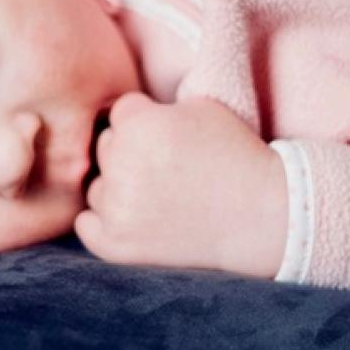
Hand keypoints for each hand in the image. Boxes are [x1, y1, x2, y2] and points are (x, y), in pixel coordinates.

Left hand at [75, 93, 287, 277]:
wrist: (262, 215)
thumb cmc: (235, 155)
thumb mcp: (200, 107)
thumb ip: (154, 105)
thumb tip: (118, 112)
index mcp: (138, 125)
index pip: (120, 113)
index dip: (147, 122)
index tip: (172, 138)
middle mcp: (122, 164)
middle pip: (105, 148)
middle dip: (130, 153)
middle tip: (168, 169)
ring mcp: (117, 207)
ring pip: (97, 187)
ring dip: (119, 189)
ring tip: (161, 195)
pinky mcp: (117, 244)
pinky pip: (86, 225)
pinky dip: (104, 222)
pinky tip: (133, 218)